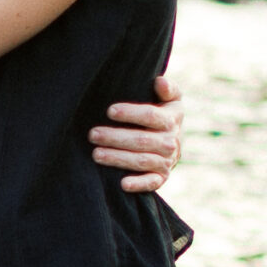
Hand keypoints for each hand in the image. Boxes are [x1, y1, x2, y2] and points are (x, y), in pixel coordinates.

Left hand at [89, 70, 183, 194]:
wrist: (174, 141)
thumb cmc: (163, 113)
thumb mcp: (171, 98)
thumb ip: (168, 88)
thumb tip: (159, 81)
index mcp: (172, 118)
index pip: (151, 116)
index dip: (130, 113)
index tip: (109, 111)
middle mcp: (171, 141)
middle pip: (142, 140)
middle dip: (116, 137)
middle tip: (92, 134)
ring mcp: (167, 161)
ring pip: (142, 161)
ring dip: (118, 159)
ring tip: (96, 154)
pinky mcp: (162, 177)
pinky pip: (152, 183)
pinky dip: (139, 185)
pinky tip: (122, 184)